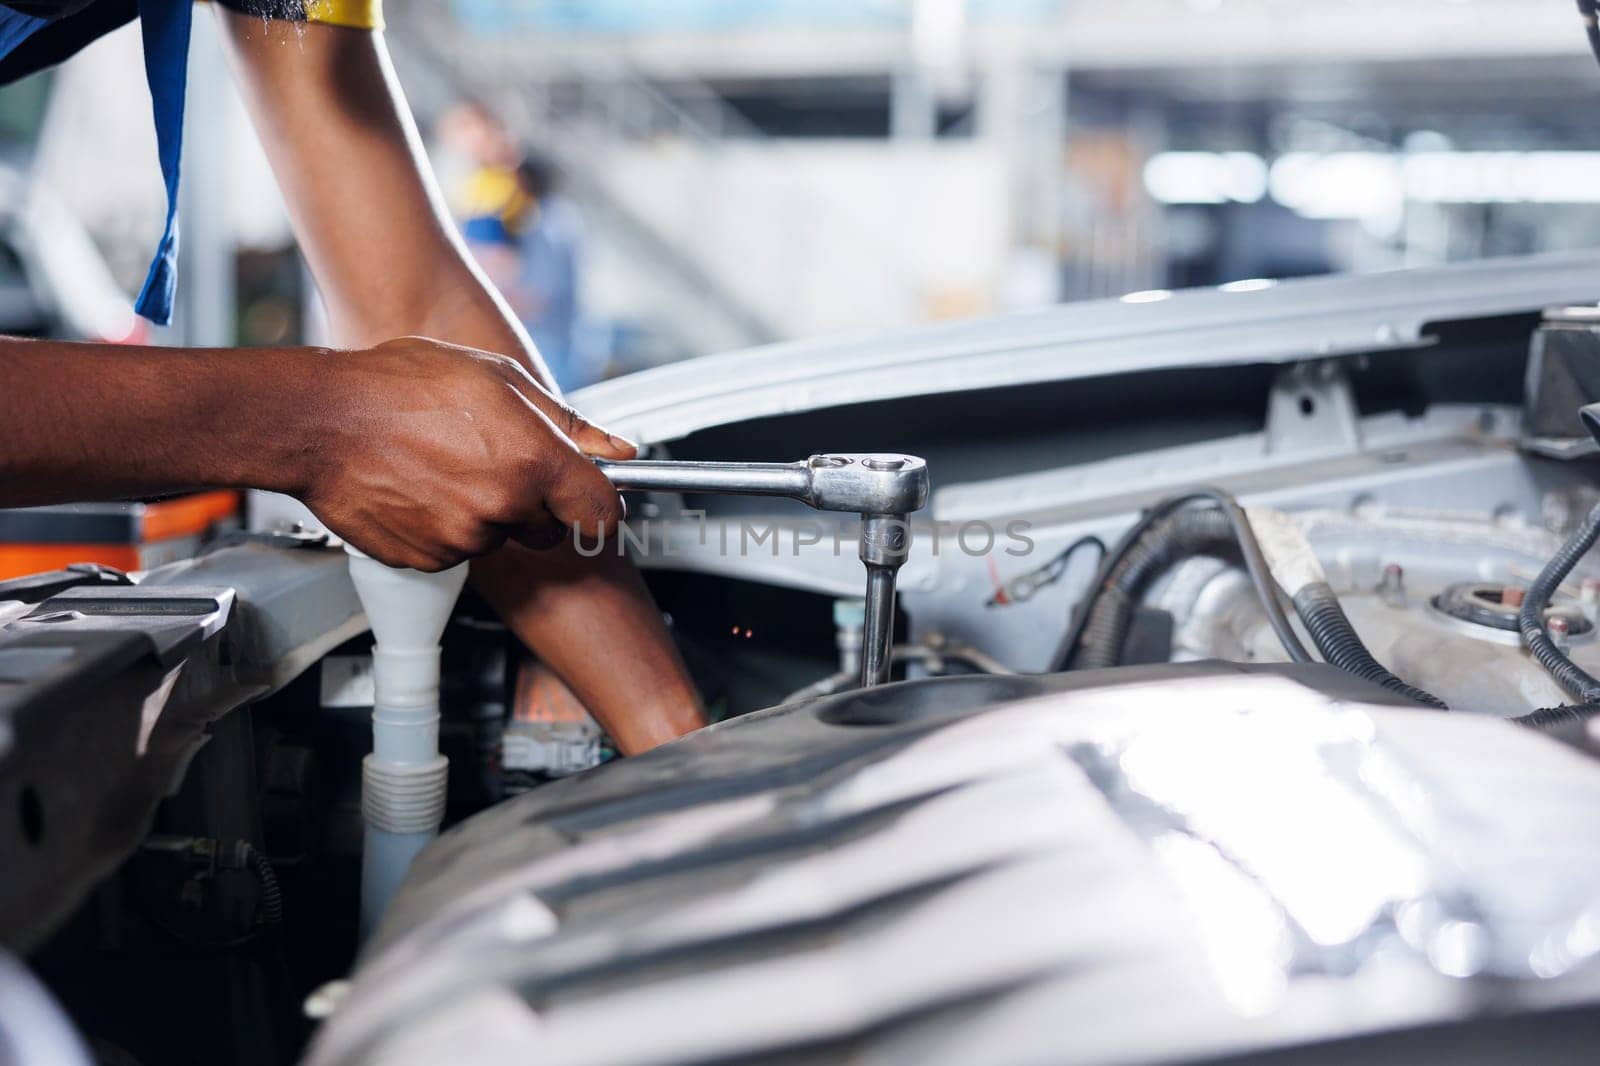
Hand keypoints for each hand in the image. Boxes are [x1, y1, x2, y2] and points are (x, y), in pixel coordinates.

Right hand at [299, 337, 634, 570]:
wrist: (321, 420)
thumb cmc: (400, 387)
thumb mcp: (499, 380)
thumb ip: (568, 423)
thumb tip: (617, 450)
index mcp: (532, 460)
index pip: (601, 512)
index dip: (599, 505)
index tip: (592, 500)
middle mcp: (503, 506)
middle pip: (549, 527)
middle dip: (533, 501)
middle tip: (492, 460)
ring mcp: (464, 539)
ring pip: (499, 536)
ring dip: (484, 510)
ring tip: (443, 464)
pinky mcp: (429, 561)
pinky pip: (457, 550)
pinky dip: (446, 527)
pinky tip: (420, 487)